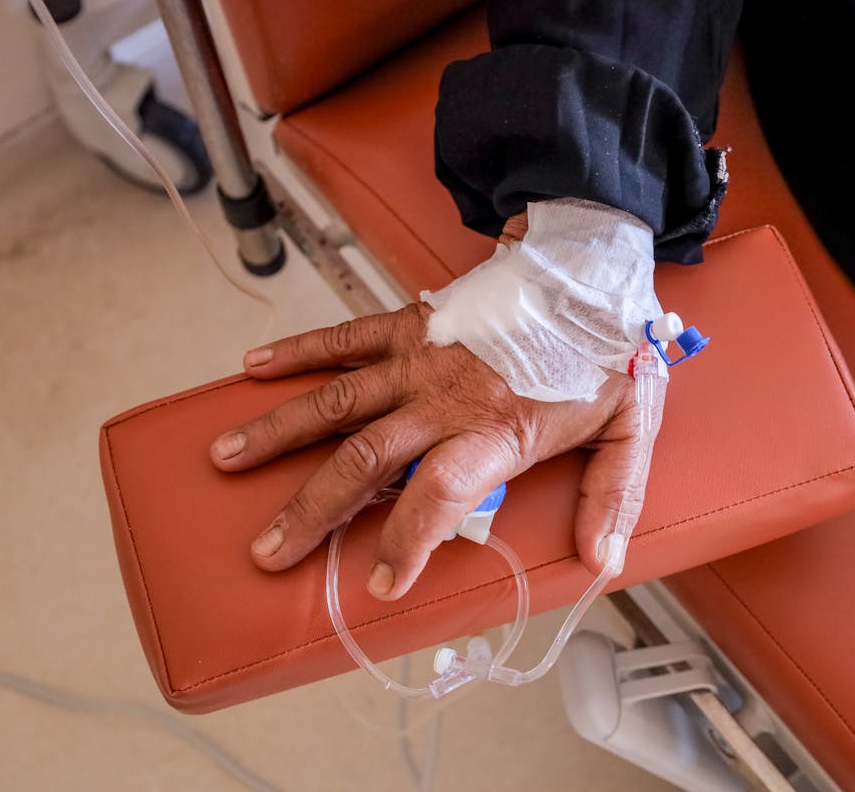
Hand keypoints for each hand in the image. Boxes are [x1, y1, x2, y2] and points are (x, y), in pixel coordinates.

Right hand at [211, 302, 663, 599]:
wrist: (588, 270)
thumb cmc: (603, 354)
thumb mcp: (629, 428)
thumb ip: (611, 497)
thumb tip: (602, 562)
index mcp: (497, 428)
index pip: (439, 494)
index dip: (408, 542)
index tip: (382, 583)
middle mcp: (445, 397)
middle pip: (366, 459)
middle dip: (312, 510)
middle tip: (269, 551)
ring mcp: (420, 357)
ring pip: (336, 401)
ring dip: (279, 433)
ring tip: (225, 460)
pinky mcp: (409, 324)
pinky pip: (345, 338)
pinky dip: (299, 352)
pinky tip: (252, 370)